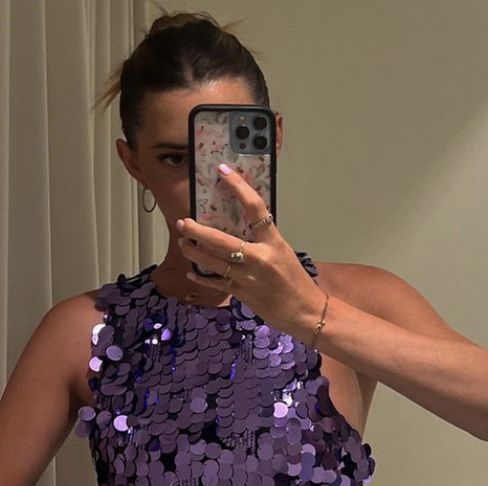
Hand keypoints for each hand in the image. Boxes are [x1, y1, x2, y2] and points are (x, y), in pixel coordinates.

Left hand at [175, 163, 323, 334]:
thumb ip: (264, 240)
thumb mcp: (284, 253)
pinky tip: (191, 271)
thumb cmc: (296, 281)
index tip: (223, 172)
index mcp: (273, 242)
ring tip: (182, 243)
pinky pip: (216, 282)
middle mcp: (258, 257)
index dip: (238, 187)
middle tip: (183, 223)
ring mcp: (247, 277)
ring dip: (193, 251)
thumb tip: (242, 229)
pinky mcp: (241, 293)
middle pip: (219, 239)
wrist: (304, 311)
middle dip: (196, 230)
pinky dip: (202, 276)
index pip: (254, 207)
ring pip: (211, 261)